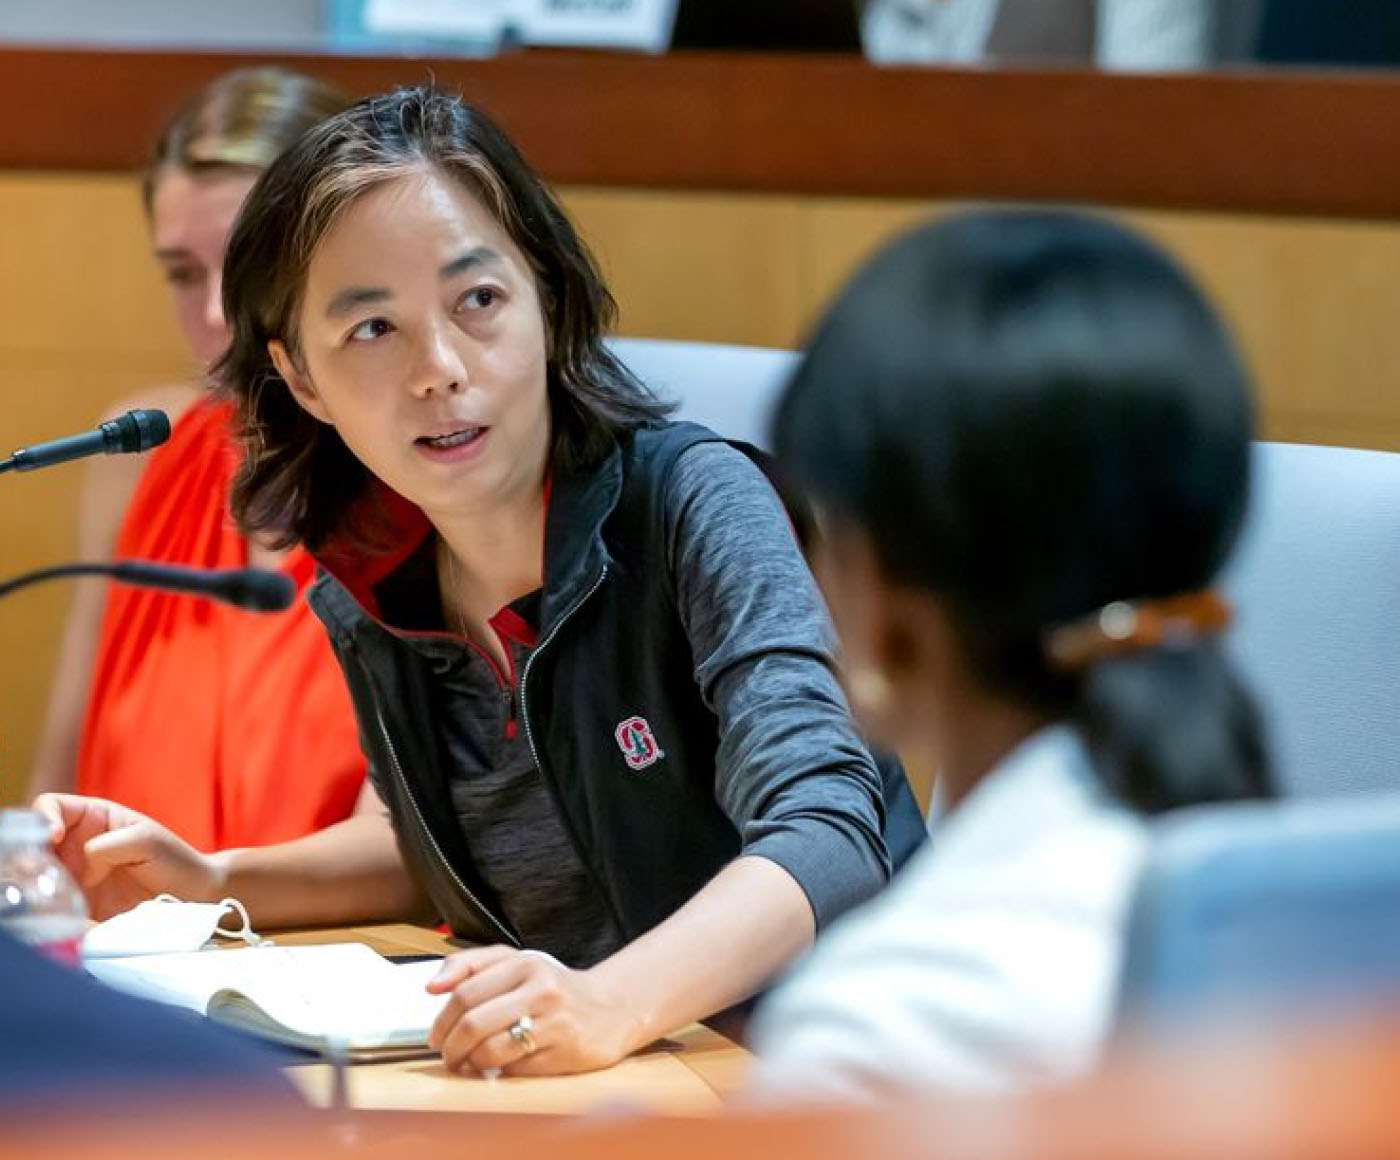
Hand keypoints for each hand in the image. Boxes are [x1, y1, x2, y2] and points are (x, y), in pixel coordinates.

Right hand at [30, 793, 224, 919]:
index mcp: (93, 817)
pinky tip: (56, 911)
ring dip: (34, 881)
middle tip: (38, 869)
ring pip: (36, 874)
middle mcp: (77, 845)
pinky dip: (47, 907)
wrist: (193, 898)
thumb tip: (83, 868)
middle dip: (30, 853)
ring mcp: (75, 875)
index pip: (52, 806)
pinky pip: (51, 905)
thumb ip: (109, 846)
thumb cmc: (175, 860)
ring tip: (44, 890)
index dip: (44, 817)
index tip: (52, 836)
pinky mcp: (77, 906)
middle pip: (35, 842)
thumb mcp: (146, 840)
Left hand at [426, 946, 648, 1075]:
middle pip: (474, 1024)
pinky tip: (502, 1066)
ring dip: (471, 1064)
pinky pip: (515, 1070)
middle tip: (448, 1056)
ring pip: (491, 1052)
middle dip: (451, 1048)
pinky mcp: (566, 1053)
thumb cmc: (553, 988)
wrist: (612, 1008)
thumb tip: (431, 986)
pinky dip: (500, 1073)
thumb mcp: (517, 963)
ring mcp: (556, 1023)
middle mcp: (542, 990)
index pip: (466, 993)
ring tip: (471, 1064)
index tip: (435, 1036)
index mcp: (526, 964)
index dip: (442, 1020)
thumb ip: (471, 965)